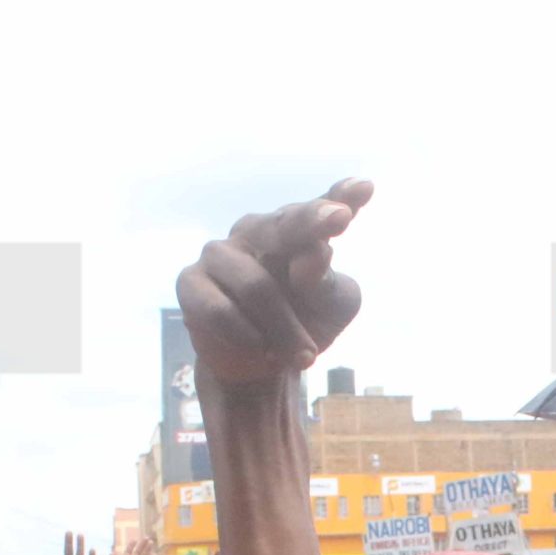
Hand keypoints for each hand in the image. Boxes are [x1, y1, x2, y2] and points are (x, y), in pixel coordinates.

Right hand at [176, 181, 372, 388]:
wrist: (261, 366)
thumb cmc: (304, 325)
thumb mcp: (331, 307)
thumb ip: (325, 281)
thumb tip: (314, 253)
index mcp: (297, 229)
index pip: (320, 208)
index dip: (339, 196)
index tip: (364, 188)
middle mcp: (257, 230)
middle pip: (284, 224)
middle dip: (312, 223)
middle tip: (340, 218)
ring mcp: (220, 253)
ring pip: (257, 286)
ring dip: (286, 329)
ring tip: (305, 357)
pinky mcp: (191, 283)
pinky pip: (220, 309)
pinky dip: (247, 335)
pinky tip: (262, 349)